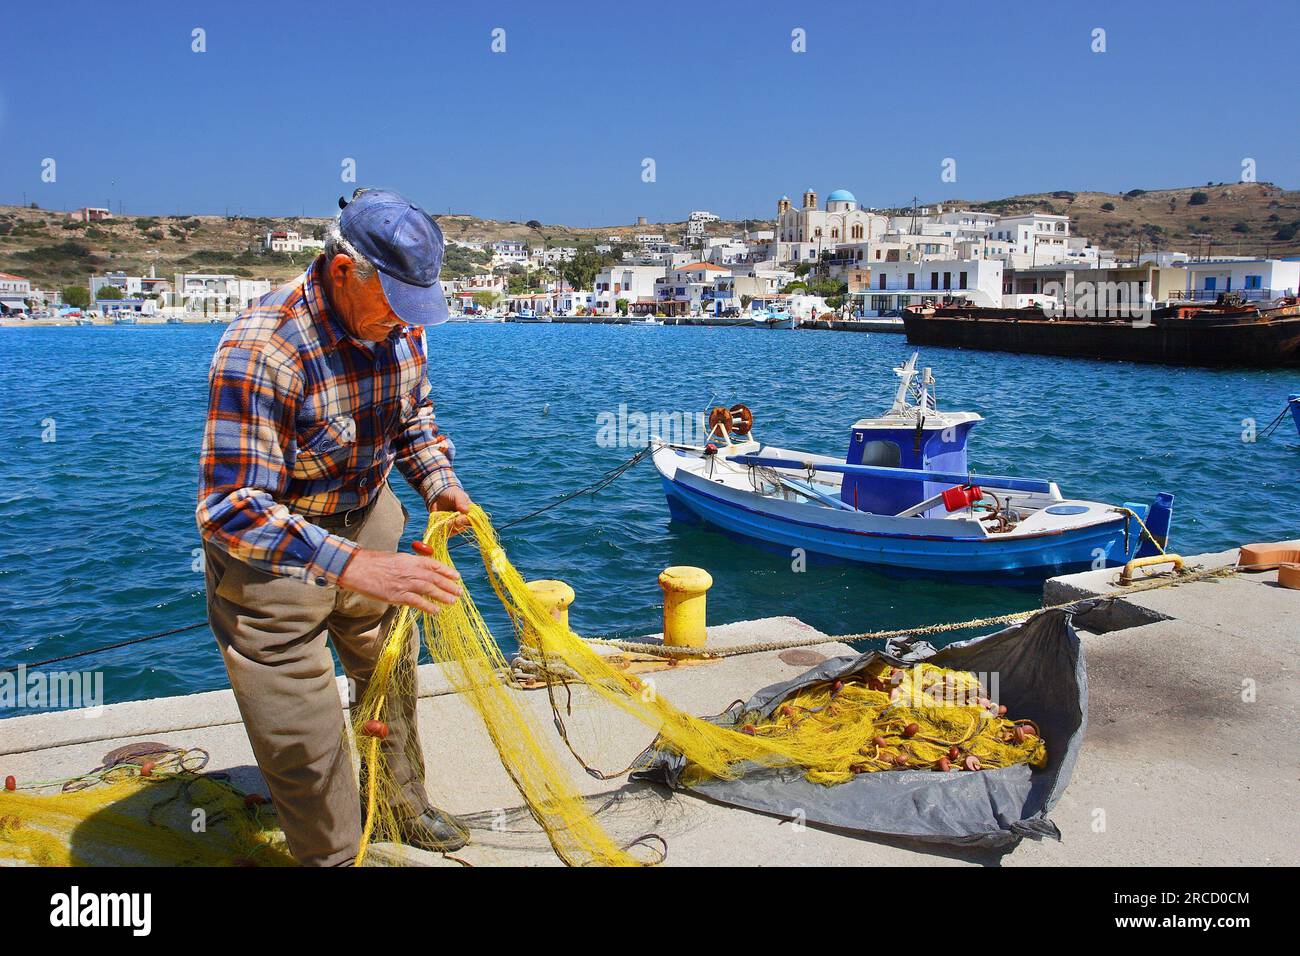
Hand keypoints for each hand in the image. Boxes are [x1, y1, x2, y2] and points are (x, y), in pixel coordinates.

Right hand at [338, 547, 461, 615]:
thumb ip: (409, 564)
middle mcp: (410, 570)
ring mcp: (404, 583)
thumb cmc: (374, 563)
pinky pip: (416, 602)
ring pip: (429, 589)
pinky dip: (428, 607)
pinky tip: (436, 611)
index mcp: (409, 560)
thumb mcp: (395, 558)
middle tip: (459, 591)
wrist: (357, 568)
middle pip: (434, 578)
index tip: (456, 576)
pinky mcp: (396, 595)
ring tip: (453, 601)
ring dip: (443, 595)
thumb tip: (420, 570)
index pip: (433, 564)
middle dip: (449, 585)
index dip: (446, 571)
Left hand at [432, 485, 472, 532]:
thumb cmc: (452, 494)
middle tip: (448, 520)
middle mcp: (464, 521)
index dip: (465, 521)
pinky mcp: (447, 528)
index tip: (458, 519)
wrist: (439, 495)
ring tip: (442, 520)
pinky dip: (442, 529)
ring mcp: (455, 526)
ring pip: (453, 531)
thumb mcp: (457, 495)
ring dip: (447, 527)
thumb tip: (466, 510)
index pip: (471, 521)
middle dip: (454, 524)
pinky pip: (445, 533)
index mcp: (470, 513)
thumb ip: (461, 502)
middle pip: (462, 527)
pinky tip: (439, 523)